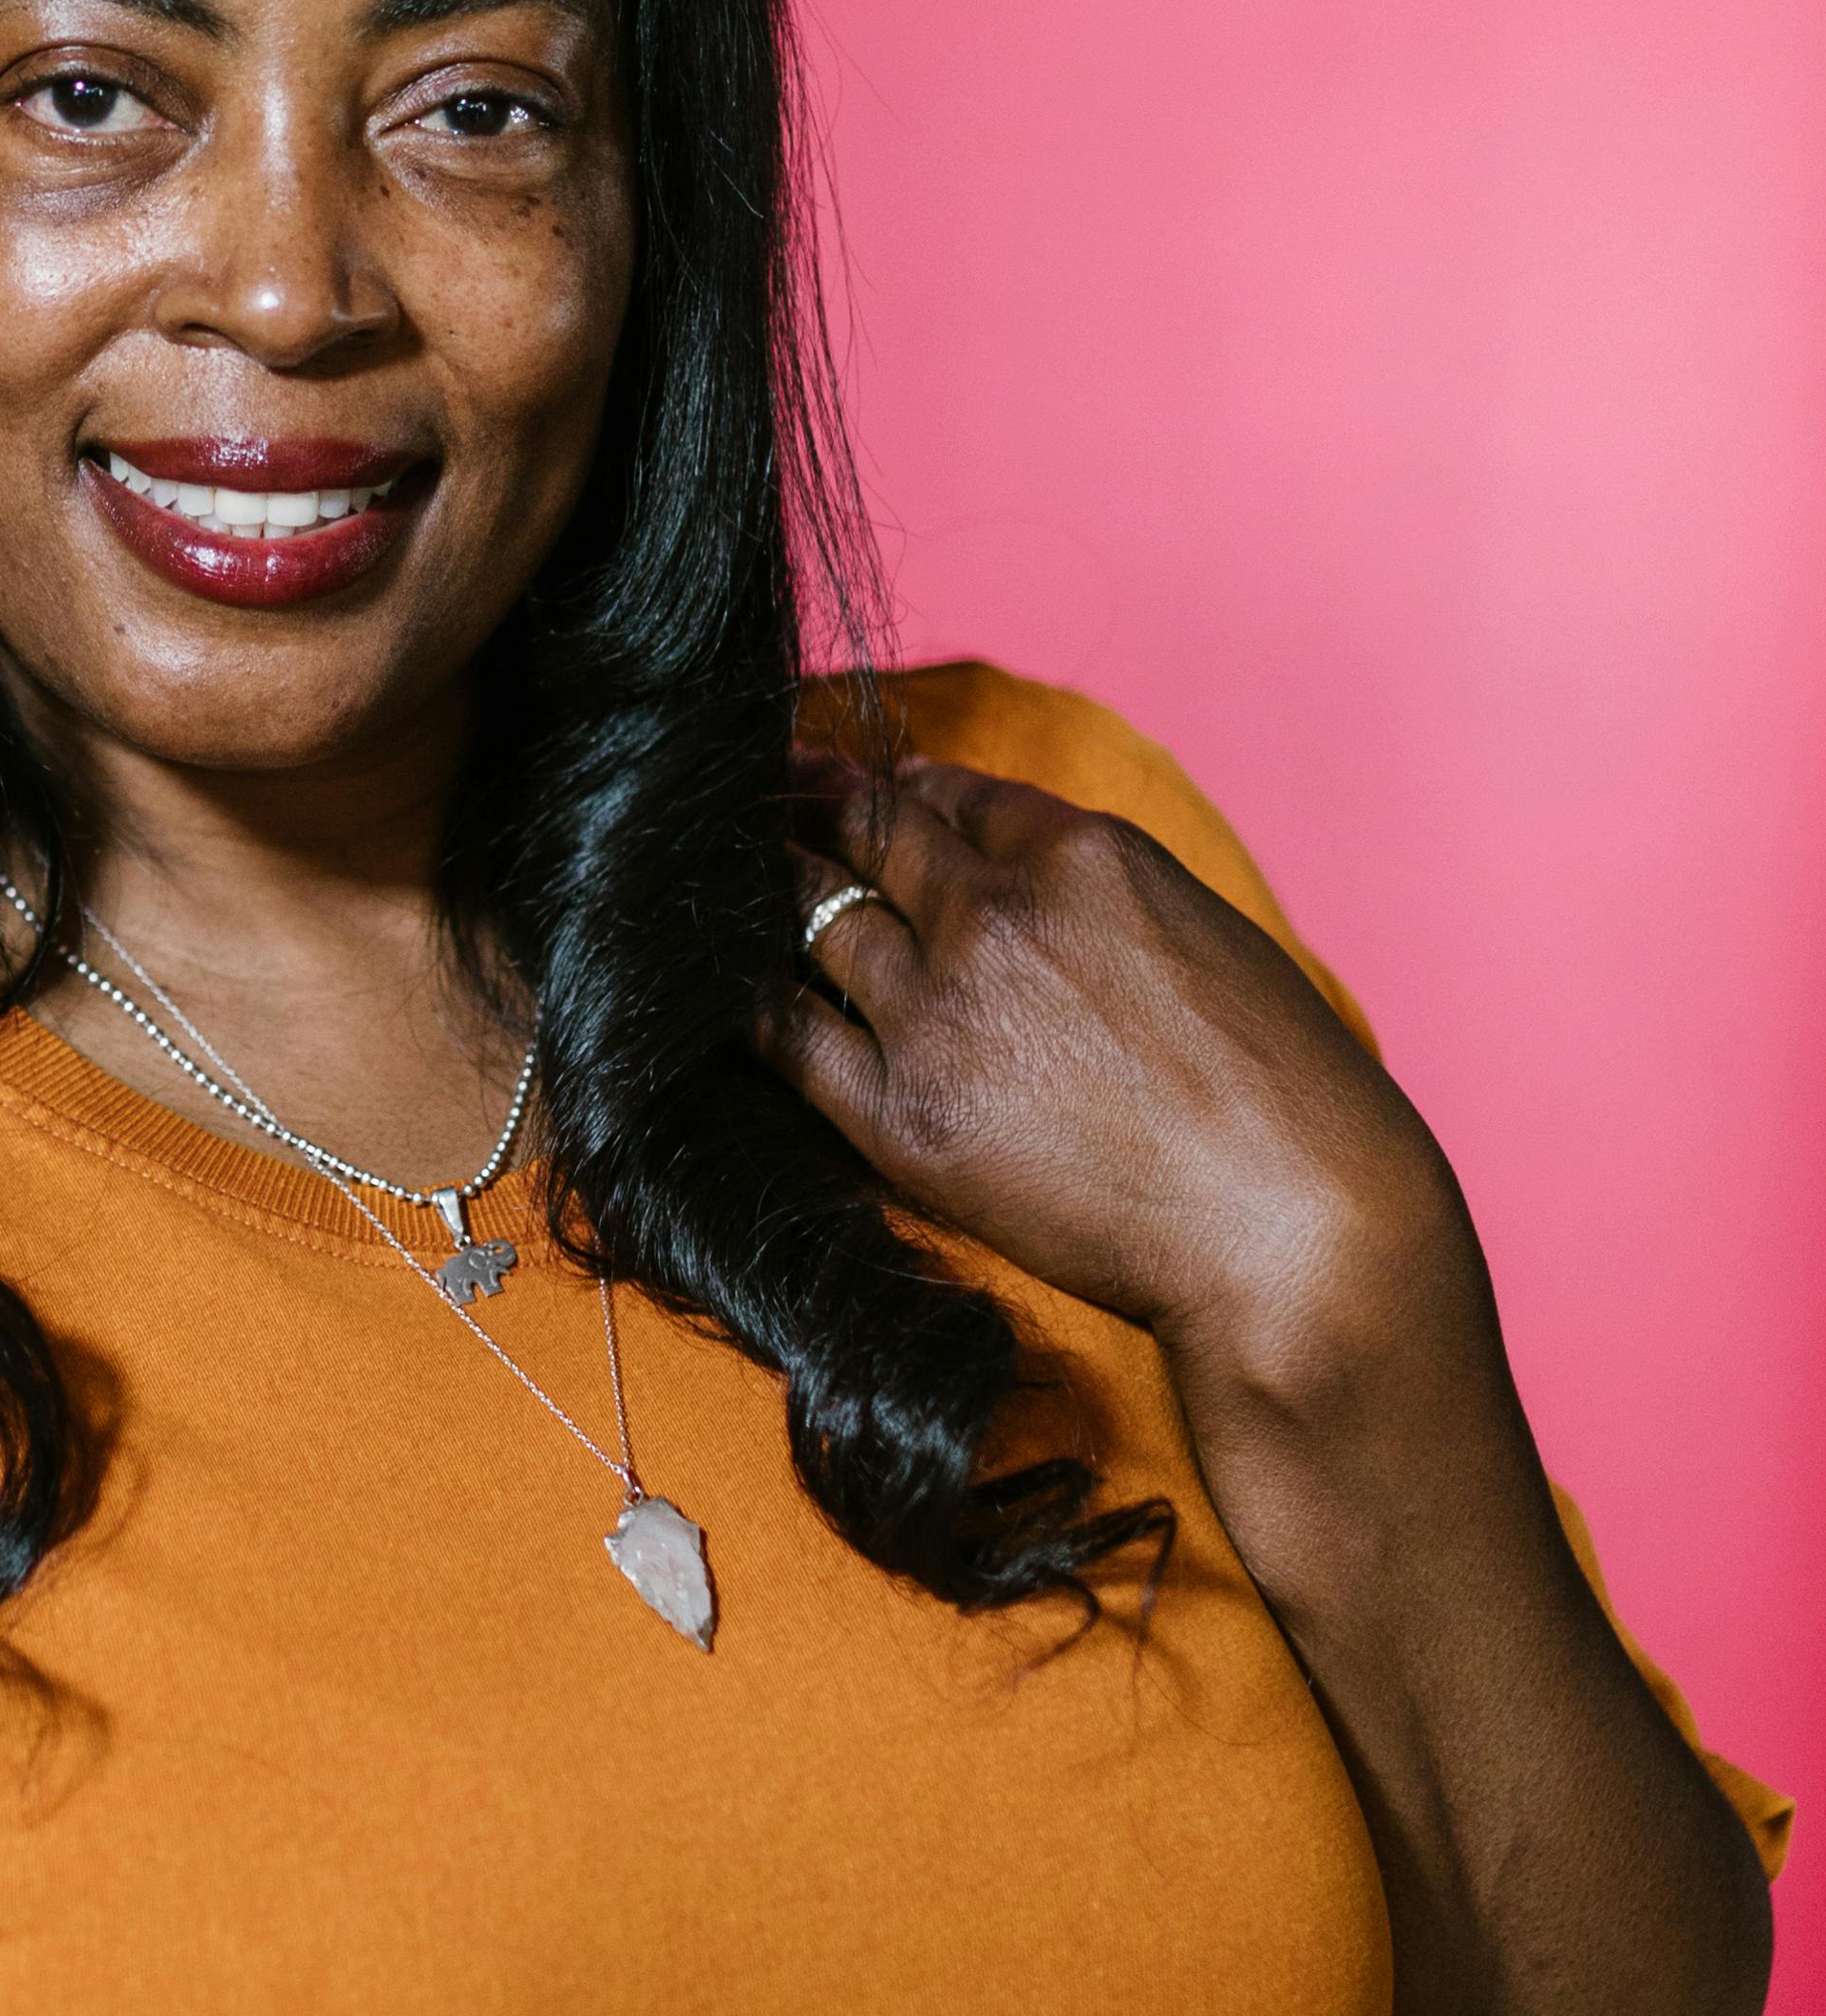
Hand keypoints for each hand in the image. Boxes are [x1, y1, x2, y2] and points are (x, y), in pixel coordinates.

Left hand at [751, 746, 1467, 1422]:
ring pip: (814, 915)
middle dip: (808, 809)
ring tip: (726, 878)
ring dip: (768, 889)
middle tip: (756, 798)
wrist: (1292, 1227)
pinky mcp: (904, 1115)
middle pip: (867, 835)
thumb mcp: (1200, 938)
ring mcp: (942, 1012)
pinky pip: (787, 1035)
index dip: (895, 788)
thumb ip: (1099, 894)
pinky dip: (750, 1001)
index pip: (950, 795)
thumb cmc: (1280, 1095)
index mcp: (1085, 854)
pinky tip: (723, 988)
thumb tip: (1015, 869)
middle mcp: (998, 914)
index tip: (860, 789)